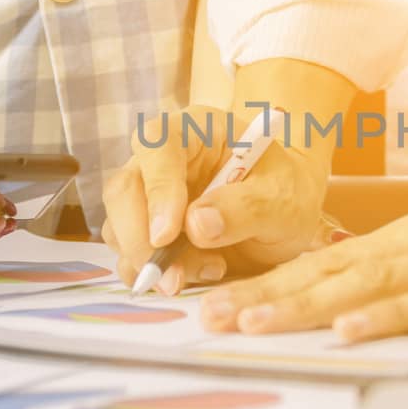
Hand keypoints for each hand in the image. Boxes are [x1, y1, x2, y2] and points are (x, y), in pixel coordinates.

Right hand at [101, 105, 334, 294]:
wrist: (286, 215)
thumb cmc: (287, 192)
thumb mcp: (284, 199)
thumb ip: (246, 208)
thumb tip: (196, 225)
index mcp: (196, 130)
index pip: (158, 144)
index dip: (158, 188)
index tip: (167, 235)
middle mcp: (163, 158)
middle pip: (124, 190)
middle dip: (140, 240)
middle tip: (170, 278)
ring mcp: (149, 195)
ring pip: (120, 227)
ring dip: (152, 263)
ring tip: (213, 269)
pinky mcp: (148, 229)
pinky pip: (131, 255)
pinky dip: (157, 275)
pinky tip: (203, 272)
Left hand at [200, 187, 407, 342]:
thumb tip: (362, 306)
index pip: (325, 261)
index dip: (270, 282)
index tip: (217, 304)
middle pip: (328, 270)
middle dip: (265, 296)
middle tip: (208, 320)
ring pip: (365, 283)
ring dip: (304, 305)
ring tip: (252, 325)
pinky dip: (387, 317)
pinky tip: (349, 332)